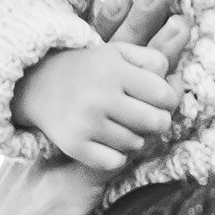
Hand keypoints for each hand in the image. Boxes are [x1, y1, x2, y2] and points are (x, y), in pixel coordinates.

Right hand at [12, 30, 182, 172]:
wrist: (37, 85)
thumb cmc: (89, 69)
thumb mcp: (119, 52)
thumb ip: (153, 60)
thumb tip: (177, 83)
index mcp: (114, 71)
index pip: (165, 96)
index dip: (168, 100)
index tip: (156, 99)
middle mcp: (100, 97)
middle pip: (157, 123)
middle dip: (157, 121)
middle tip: (144, 116)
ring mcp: (86, 123)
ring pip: (137, 144)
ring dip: (135, 137)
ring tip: (120, 124)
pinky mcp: (74, 145)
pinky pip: (115, 162)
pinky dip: (116, 155)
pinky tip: (107, 141)